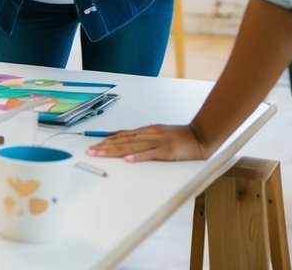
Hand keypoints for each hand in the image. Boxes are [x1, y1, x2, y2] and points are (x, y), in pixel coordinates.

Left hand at [86, 123, 210, 161]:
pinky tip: (127, 159)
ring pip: (131, 146)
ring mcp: (157, 142)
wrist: (200, 135)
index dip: (106, 141)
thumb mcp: (157, 133)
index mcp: (146, 131)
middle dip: (105, 146)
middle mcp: (148, 134)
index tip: (94, 146)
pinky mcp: (167, 151)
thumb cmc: (179, 136)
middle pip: (123, 140)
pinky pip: (150, 154)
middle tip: (90, 151)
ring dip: (114, 150)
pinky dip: (138, 157)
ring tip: (100, 153)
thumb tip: (122, 137)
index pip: (122, 135)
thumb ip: (141, 136)